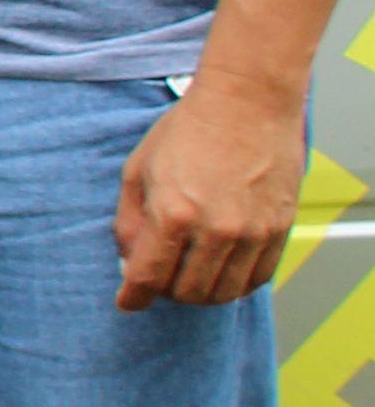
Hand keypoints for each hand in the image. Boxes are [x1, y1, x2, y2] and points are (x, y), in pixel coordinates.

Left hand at [118, 81, 305, 310]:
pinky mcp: (279, 229)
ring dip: (200, 293)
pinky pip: (257, 278)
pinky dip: (235, 284)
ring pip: (223, 292)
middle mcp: (215, 229)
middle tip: (159, 279)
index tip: (129, 302)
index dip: (134, 297)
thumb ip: (129, 221)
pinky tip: (221, 270)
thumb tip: (127, 261)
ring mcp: (252, 232)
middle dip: (166, 292)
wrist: (246, 104)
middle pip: (187, 292)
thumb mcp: (139, 170)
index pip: (149, 277)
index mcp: (173, 213)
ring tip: (188, 275)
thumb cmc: (189, 130)